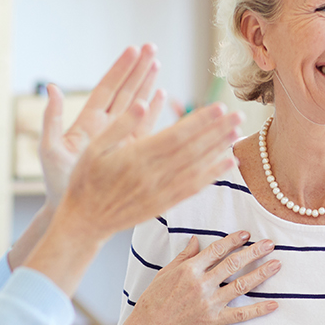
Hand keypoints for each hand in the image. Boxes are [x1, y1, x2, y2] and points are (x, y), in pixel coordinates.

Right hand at [24, 102, 243, 293]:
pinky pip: (193, 188)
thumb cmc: (86, 179)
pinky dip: (213, 175)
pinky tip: (228, 163)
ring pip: (197, 168)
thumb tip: (143, 103)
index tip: (219, 107)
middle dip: (217, 131)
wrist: (86, 221)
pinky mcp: (164, 204)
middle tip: (239, 115)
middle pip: (192, 150)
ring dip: (219, 150)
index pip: (176, 135)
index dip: (200, 121)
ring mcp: (160, 192)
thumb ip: (120, 126)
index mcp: (136, 157)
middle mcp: (152, 175)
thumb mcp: (93, 148)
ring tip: (238, 134)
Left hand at [39, 45, 160, 207]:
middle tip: (151, 47)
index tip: (132, 50)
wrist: (72, 209)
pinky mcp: (131, 151)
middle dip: (138, 69)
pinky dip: (154, 111)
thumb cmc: (57, 181)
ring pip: (137, 105)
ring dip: (147, 84)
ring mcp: (120, 137)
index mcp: (88, 121)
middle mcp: (106, 126)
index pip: (107, 89)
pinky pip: (146, 127)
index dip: (120, 70)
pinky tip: (162, 95)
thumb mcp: (49, 149)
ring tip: (158, 62)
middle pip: (126, 91)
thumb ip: (51, 119)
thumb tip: (51, 87)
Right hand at [122, 231, 280, 324]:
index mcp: (189, 270)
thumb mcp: (164, 273)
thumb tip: (197, 239)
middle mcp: (202, 284)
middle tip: (270, 244)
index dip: (234, 240)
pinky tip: (274, 304)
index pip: (217, 250)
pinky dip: (259, 309)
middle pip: (233, 263)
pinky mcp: (214, 320)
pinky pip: (241, 314)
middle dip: (254, 252)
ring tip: (277, 264)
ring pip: (241, 285)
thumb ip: (184, 256)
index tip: (247, 234)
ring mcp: (210, 303)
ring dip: (261, 274)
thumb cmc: (154, 301)